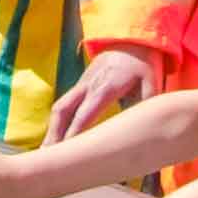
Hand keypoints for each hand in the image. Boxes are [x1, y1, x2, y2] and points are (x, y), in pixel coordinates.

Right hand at [47, 50, 164, 141]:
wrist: (130, 41)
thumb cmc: (142, 65)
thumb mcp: (152, 82)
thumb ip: (146, 105)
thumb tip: (143, 128)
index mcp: (106, 87)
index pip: (85, 113)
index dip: (74, 131)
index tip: (66, 150)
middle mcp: (87, 86)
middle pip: (62, 110)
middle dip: (53, 134)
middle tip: (47, 156)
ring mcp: (80, 86)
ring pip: (59, 108)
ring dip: (51, 130)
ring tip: (45, 152)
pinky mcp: (79, 87)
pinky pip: (64, 106)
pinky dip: (57, 124)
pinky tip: (55, 139)